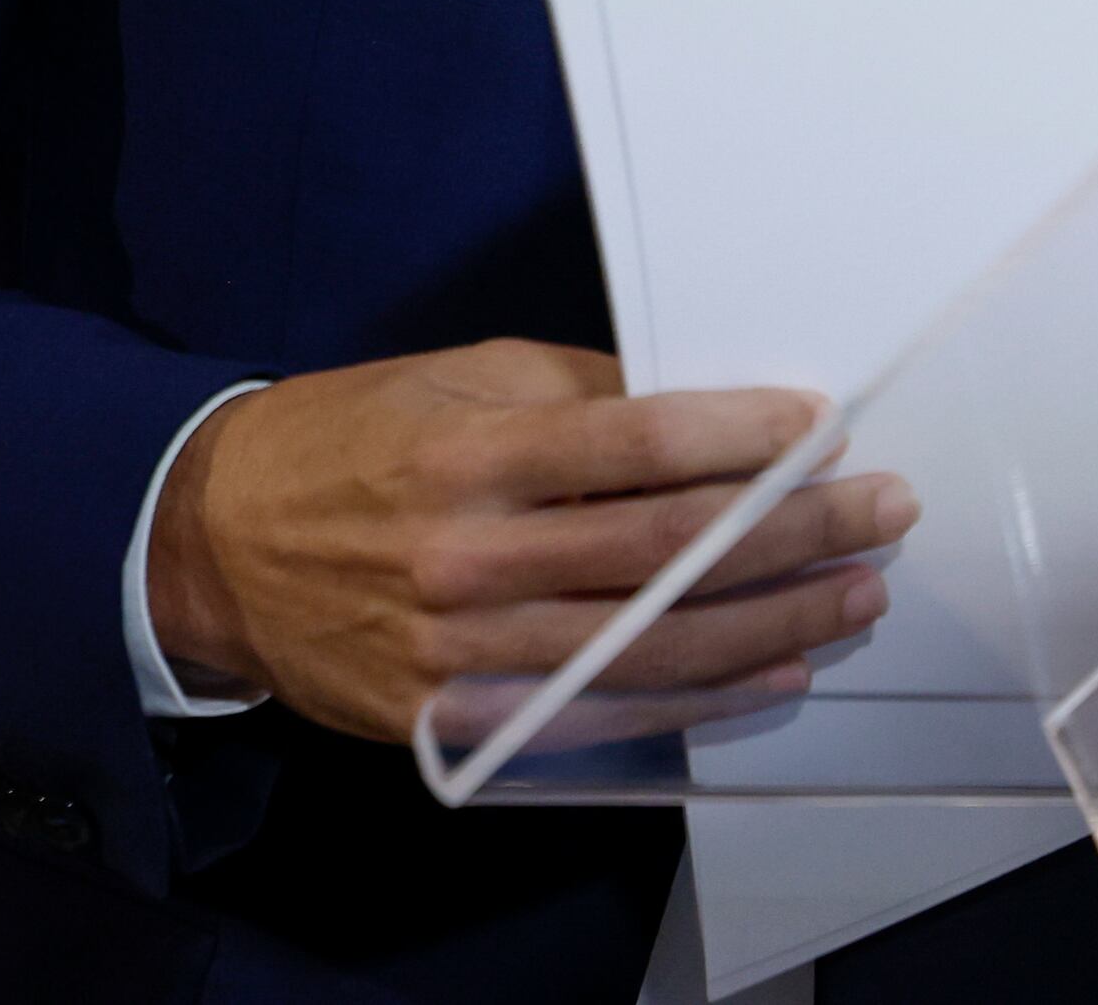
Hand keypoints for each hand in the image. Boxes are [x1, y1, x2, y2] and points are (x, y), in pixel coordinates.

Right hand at [146, 338, 916, 741]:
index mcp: (470, 454)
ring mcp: (462, 650)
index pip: (635, 445)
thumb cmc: (350, 440)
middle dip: (792, 529)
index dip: (740, 436)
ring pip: (649, 643)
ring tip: (857, 593)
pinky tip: (773, 672)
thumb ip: (576, 395)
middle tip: (882, 508)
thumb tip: (704, 408)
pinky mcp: (454, 718)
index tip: (822, 424)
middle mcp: (469, 556)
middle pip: (664, 550)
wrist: (215, 543)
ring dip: (772, 621)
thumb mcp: (454, 379)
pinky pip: (600, 711)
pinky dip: (698, 697)